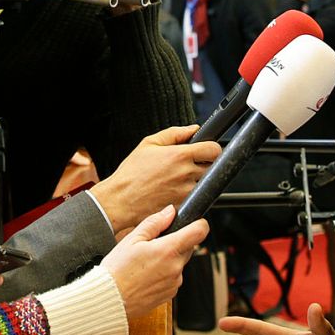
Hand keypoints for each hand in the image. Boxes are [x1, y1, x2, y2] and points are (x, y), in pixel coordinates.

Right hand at [88, 125, 220, 233]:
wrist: (121, 199)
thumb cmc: (131, 173)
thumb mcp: (149, 143)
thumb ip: (175, 133)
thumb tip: (194, 129)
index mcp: (179, 155)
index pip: (213, 150)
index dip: (212, 148)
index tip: (206, 150)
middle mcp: (185, 174)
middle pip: (214, 167)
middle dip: (206, 164)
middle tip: (192, 163)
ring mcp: (186, 192)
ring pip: (206, 183)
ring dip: (199, 179)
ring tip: (180, 178)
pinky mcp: (183, 205)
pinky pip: (196, 197)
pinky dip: (191, 192)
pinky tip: (175, 189)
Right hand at [100, 205, 207, 317]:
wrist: (110, 300)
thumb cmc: (117, 270)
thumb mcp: (132, 239)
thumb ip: (154, 223)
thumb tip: (170, 212)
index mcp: (168, 250)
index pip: (199, 232)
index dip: (198, 224)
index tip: (192, 223)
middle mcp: (176, 267)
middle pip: (188, 247)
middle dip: (175, 242)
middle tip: (153, 245)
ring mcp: (175, 282)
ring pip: (179, 263)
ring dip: (169, 260)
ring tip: (145, 264)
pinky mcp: (170, 294)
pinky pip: (173, 278)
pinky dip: (164, 274)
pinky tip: (146, 275)